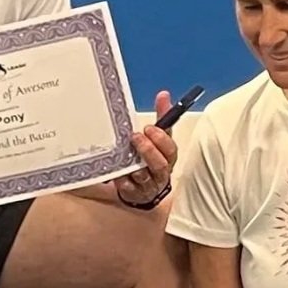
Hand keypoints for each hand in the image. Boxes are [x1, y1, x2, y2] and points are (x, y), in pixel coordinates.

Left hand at [115, 90, 177, 209]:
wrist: (144, 189)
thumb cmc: (151, 159)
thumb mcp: (158, 139)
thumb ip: (162, 118)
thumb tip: (164, 95)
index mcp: (168, 157)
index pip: (171, 149)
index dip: (161, 139)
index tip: (149, 128)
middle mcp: (161, 172)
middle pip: (160, 164)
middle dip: (148, 150)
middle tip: (135, 137)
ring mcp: (147, 184)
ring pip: (143, 176)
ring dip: (135, 165)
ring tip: (125, 153)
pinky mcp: (133, 193)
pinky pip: (127, 186)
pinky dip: (121, 178)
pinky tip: (116, 170)